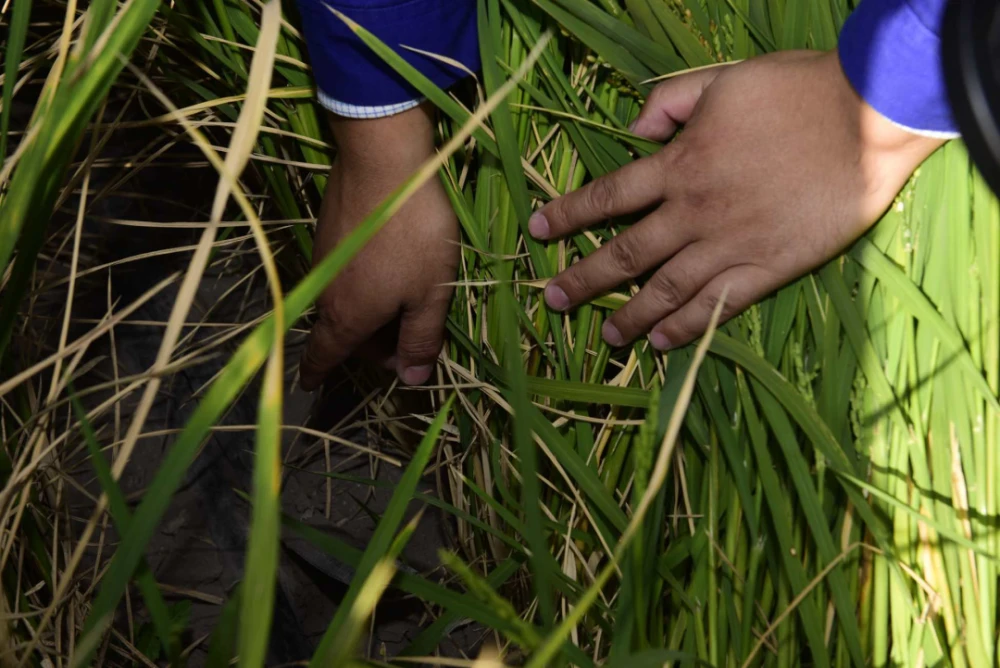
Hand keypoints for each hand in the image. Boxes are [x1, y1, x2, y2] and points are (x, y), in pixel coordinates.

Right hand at [299, 104, 457, 389]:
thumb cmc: (413, 233)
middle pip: (341, 332)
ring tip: (410, 299)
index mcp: (346, 317)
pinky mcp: (329, 230)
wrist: (384, 158)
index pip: (324, 356)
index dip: (317, 375)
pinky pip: (345, 272)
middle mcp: (324, 292)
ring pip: (344, 300)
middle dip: (370, 343)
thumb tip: (411, 380)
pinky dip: (364, 282)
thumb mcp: (430, 293)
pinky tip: (395, 264)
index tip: (311, 387)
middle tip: (410, 338)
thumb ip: (421, 339)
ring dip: (371, 310)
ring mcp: (323, 257)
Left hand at [529, 50, 943, 350]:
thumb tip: (634, 129)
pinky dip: (687, 327)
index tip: (538, 232)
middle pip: (626, 255)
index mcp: (680, 165)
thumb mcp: (722, 80)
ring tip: (606, 336)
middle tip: (553, 300)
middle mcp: (695, 212)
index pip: (608, 196)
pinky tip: (663, 343)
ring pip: (666, 290)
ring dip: (630, 316)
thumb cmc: (795, 91)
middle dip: (583, 280)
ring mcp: (731, 244)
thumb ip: (670, 101)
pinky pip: (718, 306)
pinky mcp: (768, 267)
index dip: (567, 215)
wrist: (868, 117)